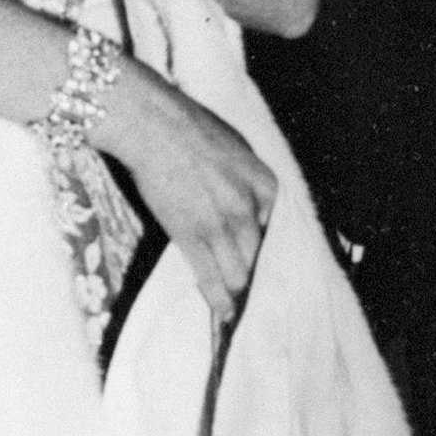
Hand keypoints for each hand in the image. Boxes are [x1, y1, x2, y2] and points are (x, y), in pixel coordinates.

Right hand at [111, 78, 276, 321]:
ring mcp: (220, 225)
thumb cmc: (190, 126)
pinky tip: (224, 313)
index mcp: (264, 184)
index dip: (278, 254)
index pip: (284, 233)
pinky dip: (219, 300)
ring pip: (241, 276)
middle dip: (262, 279)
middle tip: (262, 297)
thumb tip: (256, 208)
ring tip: (243, 309)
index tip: (277, 270)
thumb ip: (252, 182)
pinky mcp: (190, 236)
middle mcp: (248, 209)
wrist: (151, 123)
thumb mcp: (237, 149)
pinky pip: (211, 279)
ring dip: (241, 293)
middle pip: (265, 259)